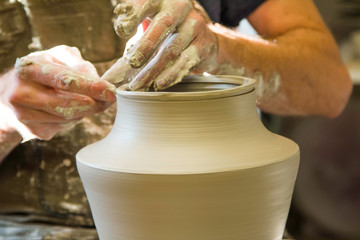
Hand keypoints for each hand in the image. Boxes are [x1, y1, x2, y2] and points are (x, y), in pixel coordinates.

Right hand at [0, 45, 115, 139]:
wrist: (10, 94)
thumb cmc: (40, 72)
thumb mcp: (56, 58)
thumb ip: (79, 65)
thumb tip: (99, 82)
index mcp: (29, 69)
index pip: (65, 80)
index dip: (91, 87)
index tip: (111, 92)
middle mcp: (22, 93)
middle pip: (68, 104)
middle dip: (94, 104)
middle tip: (108, 101)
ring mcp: (24, 115)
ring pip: (68, 118)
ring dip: (84, 111)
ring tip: (87, 102)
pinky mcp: (31, 130)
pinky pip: (63, 126)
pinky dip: (72, 119)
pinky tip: (67, 110)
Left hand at [102, 0, 217, 90]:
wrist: (204, 40)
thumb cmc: (169, 32)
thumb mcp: (151, 22)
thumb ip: (134, 25)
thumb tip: (117, 30)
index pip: (147, 1)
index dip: (134, 14)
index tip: (121, 30)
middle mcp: (180, 8)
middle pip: (163, 24)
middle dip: (145, 45)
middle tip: (131, 62)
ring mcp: (194, 27)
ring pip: (172, 49)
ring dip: (154, 69)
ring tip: (138, 84)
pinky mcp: (202, 46)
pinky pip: (185, 63)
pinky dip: (171, 75)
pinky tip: (159, 85)